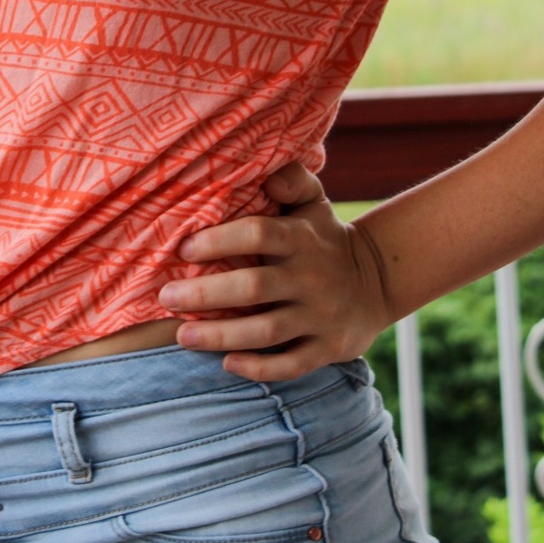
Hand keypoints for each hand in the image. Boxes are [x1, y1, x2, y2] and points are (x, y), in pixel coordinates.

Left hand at [158, 162, 391, 380]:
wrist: (377, 280)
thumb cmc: (324, 236)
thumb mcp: (313, 201)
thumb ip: (291, 179)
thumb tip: (267, 174)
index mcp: (301, 238)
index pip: (256, 234)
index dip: (218, 241)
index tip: (183, 250)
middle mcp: (311, 277)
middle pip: (253, 288)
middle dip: (205, 294)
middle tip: (166, 297)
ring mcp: (320, 316)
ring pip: (266, 331)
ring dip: (220, 336)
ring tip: (182, 335)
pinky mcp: (327, 348)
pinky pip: (291, 364)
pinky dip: (259, 368)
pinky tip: (226, 364)